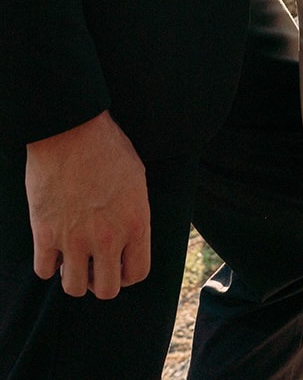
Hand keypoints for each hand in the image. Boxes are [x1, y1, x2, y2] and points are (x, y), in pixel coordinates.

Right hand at [25, 111, 149, 298]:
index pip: (138, 273)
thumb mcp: (136, 179)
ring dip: (74, 277)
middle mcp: (107, 238)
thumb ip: (134, 214)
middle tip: (94, 265)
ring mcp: (75, 240)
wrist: (70, 131)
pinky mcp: (45, 236)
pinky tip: (52, 247)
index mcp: (136, 223)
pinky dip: (48, 264)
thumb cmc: (107, 147)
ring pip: (74, 288)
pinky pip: (45, 272)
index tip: (119, 265)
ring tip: (73, 258)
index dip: (128, 274)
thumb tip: (129, 236)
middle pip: (107, 290)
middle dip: (101, 281)